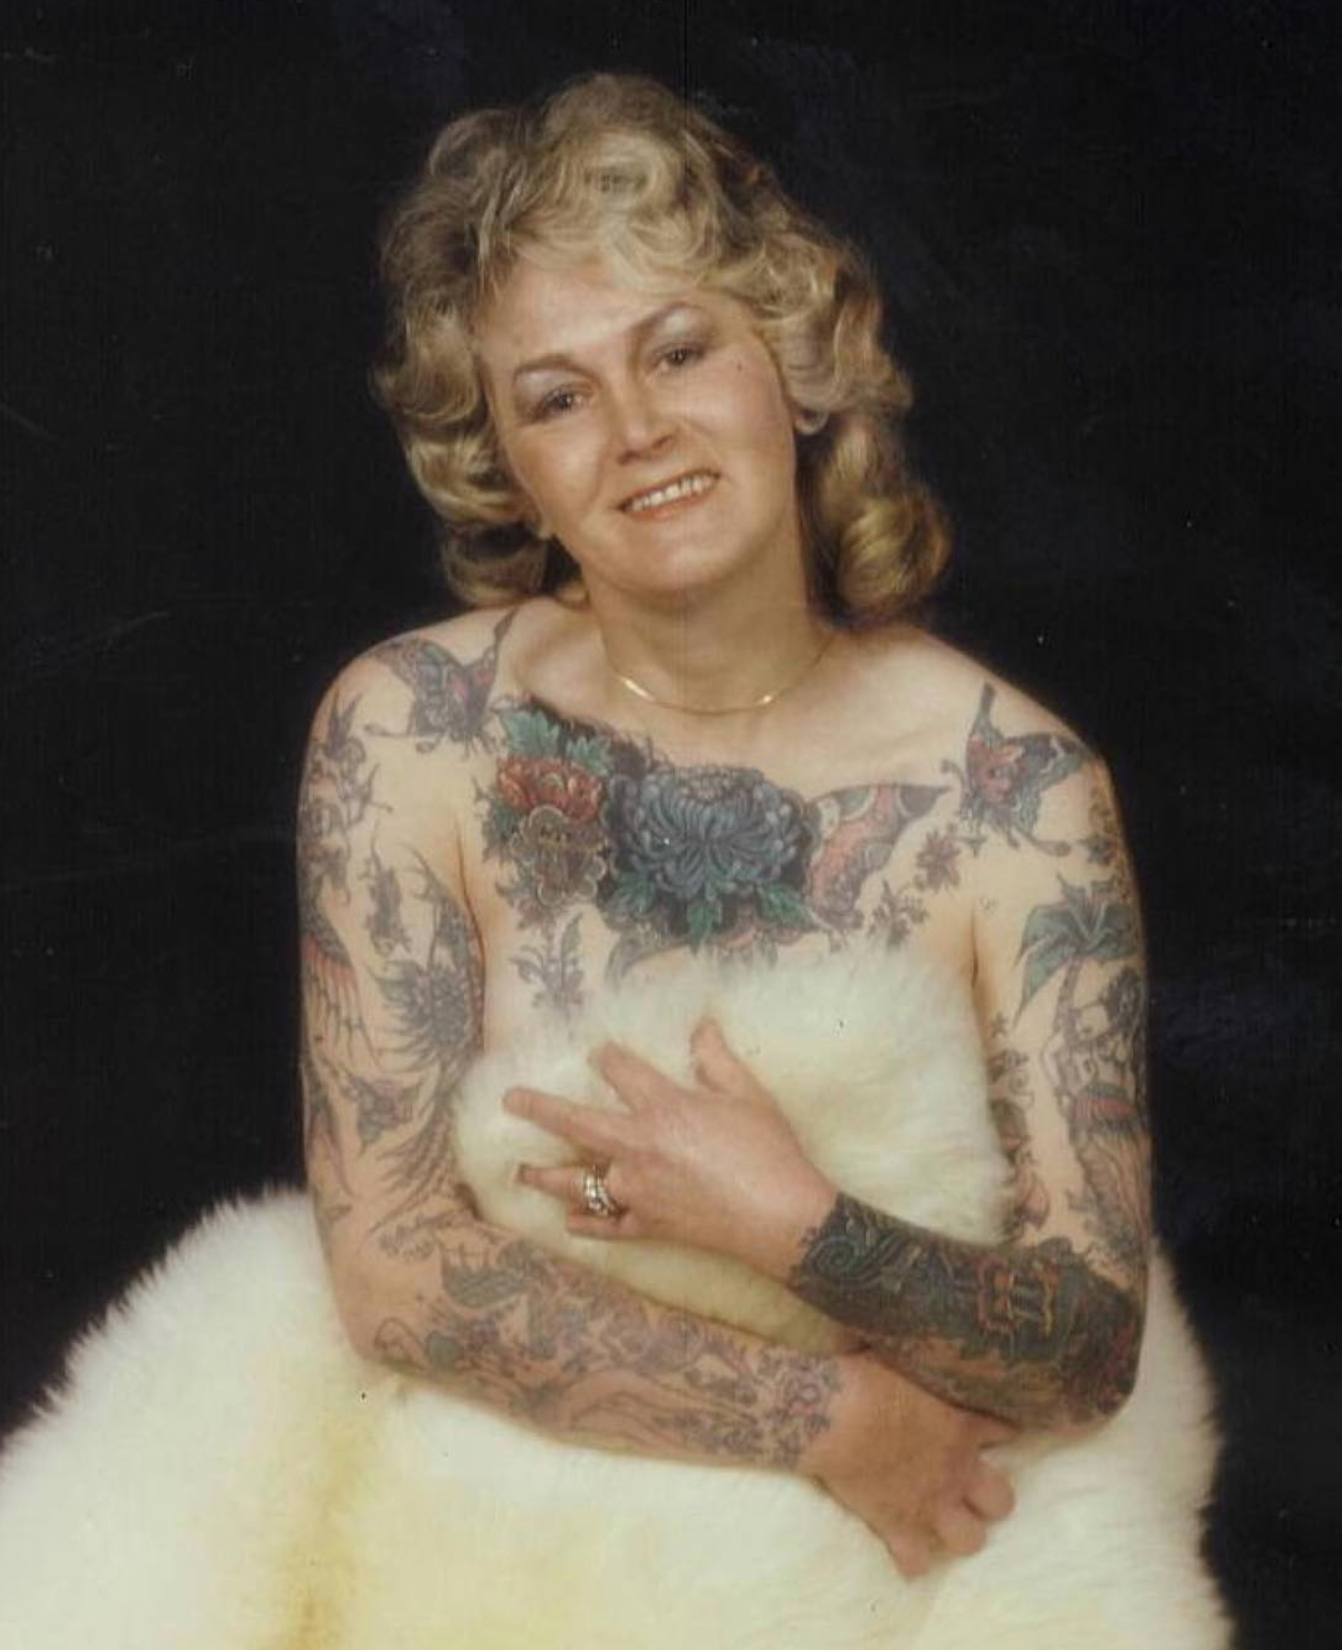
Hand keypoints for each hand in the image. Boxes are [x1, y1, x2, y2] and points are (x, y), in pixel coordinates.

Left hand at [503, 1019, 835, 1270]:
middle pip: (576, 1122)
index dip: (606, 1057)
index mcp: (663, 1107)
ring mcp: (636, 1190)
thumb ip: (717, 1059)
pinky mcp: (647, 1225)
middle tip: (511, 1099)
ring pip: (579, 1182)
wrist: (782, 1218)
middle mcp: (638, 1147)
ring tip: (521, 1171)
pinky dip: (586, 1225)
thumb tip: (701, 1025)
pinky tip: (567, 1223)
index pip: (620, 1071)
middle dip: (540, 1108)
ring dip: (546, 1175)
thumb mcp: (747, 1095)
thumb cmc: (769, 1150)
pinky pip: (606, 1226)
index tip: (596, 1052)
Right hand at [805, 1354, 1016, 1576]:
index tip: (987, 1430)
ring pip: (971, 1540)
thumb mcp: (905, 1352)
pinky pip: (916, 1562)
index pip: (1007, 1431)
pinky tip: (903, 1544)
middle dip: (990, 1496)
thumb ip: (927, 1357)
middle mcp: (957, 1469)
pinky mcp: (899, 1526)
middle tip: (966, 1483)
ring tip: (941, 1517)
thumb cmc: (866, 1374)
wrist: (833, 1414)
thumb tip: (927, 1332)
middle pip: (1002, 1501)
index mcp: (963, 1423)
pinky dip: (911, 1557)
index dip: (999, 1431)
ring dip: (959, 1530)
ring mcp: (931, 1503)